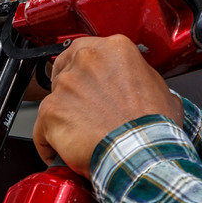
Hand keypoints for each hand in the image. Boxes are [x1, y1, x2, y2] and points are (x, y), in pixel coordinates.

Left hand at [32, 35, 183, 177]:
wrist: (141, 152)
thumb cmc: (153, 126)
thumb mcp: (161, 90)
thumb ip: (140, 79)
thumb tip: (138, 86)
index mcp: (113, 49)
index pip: (85, 51)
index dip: (84, 72)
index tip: (86, 82)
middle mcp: (85, 61)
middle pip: (64, 71)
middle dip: (70, 91)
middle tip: (83, 110)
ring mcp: (65, 85)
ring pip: (52, 99)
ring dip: (62, 117)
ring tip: (77, 136)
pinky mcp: (50, 111)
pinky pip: (40, 129)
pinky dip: (47, 142)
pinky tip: (59, 152)